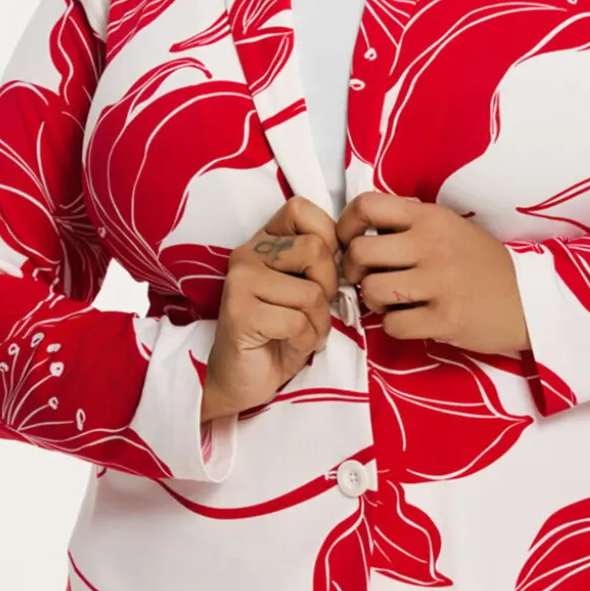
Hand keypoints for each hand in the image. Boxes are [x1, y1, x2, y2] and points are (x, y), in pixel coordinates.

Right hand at [202, 196, 340, 419]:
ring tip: (301, 333)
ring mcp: (239, 283)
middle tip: (313, 311)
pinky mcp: (239, 314)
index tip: (322, 273)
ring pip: (311, 292)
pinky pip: (297, 321)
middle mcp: (247, 255)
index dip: (327, 239)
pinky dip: (305, 340)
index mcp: (264, 241)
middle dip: (328, 287)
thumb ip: (320, 264)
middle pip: (316, 250)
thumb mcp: (306, 291)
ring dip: (318, 322)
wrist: (243, 381)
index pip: (302, 210)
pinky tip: (290, 345)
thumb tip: (350, 253)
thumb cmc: (280, 335)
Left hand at [336, 191, 530, 353]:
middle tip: (367, 278)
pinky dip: (394, 326)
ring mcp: (439, 283)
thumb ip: (409, 226)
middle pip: (360, 252)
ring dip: (374, 301)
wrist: (528, 299)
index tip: (349, 241)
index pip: (368, 205)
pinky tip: (411, 320)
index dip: (345, 224)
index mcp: (430, 217)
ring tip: (393, 301)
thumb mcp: (450, 228)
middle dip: (355, 270)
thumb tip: (358, 235)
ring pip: (372, 291)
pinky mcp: (444, 319)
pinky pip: (392, 325)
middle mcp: (432, 245)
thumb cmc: (482, 264)